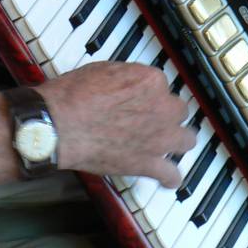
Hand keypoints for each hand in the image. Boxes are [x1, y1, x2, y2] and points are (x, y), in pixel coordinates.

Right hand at [40, 60, 196, 187]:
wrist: (60, 125)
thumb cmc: (74, 96)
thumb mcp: (102, 70)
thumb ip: (126, 77)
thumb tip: (129, 84)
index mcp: (150, 81)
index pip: (162, 85)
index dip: (149, 92)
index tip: (139, 98)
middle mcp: (162, 108)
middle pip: (179, 110)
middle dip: (166, 114)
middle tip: (150, 118)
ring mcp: (158, 138)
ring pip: (186, 139)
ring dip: (176, 140)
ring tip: (165, 142)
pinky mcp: (148, 164)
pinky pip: (172, 174)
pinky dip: (170, 177)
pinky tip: (166, 176)